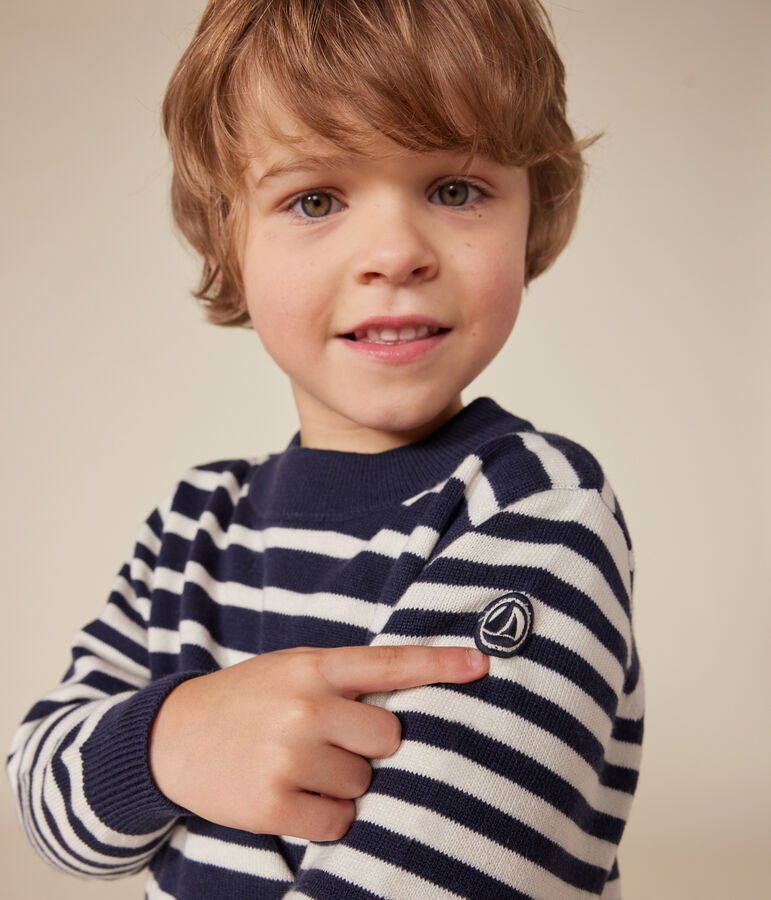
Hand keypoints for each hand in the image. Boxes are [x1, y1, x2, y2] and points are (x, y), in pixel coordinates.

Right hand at [149, 644, 487, 840]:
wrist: (171, 737)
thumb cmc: (246, 700)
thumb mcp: (291, 669)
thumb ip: (343, 679)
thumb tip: (407, 707)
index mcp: (312, 666)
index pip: (389, 662)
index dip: (441, 664)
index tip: (483, 664)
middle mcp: (304, 706)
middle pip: (389, 737)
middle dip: (367, 746)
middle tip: (326, 740)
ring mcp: (288, 756)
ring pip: (364, 784)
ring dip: (342, 783)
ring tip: (298, 765)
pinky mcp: (272, 804)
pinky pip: (338, 822)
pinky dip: (324, 816)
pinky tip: (291, 795)